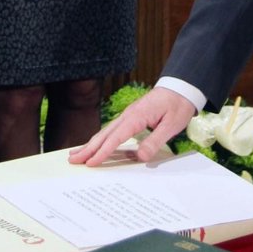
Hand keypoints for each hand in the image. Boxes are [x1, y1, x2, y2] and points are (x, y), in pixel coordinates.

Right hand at [69, 87, 196, 166]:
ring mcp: (128, 115)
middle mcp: (128, 115)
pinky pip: (112, 130)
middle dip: (88, 148)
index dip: (102, 152)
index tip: (91, 163)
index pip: (115, 137)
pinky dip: (100, 139)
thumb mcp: (171, 125)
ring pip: (105, 132)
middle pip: (104, 134)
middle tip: (72, 160)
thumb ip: (155, 141)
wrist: (180, 88)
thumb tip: (139, 156)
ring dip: (90, 144)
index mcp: (136, 116)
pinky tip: (94, 144)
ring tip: (76, 154)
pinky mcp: (131, 117)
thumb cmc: (177, 105)